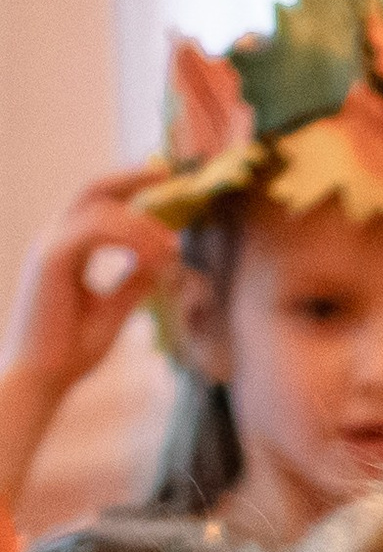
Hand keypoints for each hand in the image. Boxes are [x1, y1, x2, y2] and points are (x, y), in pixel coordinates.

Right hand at [3, 174, 176, 395]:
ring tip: (173, 247)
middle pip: (93, 190)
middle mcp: (55, 240)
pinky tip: (155, 256)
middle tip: (169, 173)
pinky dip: (128, 238)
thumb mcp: (111, 312)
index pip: (98, 206)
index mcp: (66, 249)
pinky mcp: (51, 259)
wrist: (41, 378)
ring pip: (99, 210)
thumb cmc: (70, 351)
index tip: (164, 184)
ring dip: (142, 224)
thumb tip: (162, 262)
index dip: (129, 190)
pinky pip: (93, 231)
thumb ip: (133, 284)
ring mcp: (50, 246)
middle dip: (132, 178)